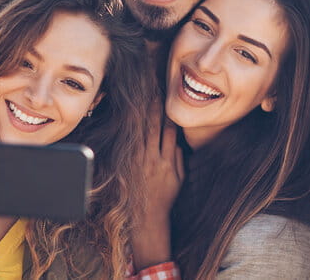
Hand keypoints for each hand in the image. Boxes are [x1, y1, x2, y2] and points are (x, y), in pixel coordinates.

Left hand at [130, 103, 183, 269]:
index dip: (170, 117)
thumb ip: (180, 160)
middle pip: (155, 128)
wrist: (147, 216)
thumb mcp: (180, 180)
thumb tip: (178, 143)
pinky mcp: (129, 165)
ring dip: (142, 114)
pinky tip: (130, 118)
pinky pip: (130, 143)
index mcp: (169, 162)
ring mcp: (140, 162)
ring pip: (141, 133)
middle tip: (156, 93)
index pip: (171, 133)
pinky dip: (131, 129)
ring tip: (143, 99)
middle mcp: (154, 160)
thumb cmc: (166, 198)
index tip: (171, 104)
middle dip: (156, 109)